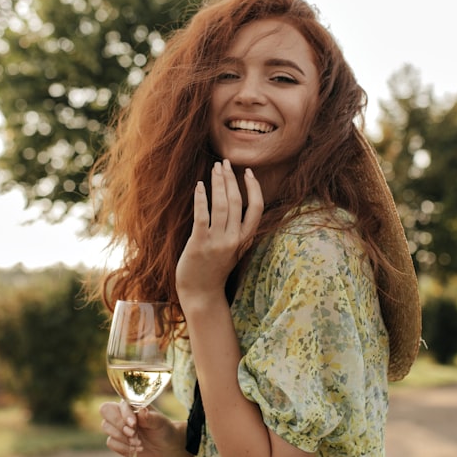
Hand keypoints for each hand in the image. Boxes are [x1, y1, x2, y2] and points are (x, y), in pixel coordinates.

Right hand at [99, 400, 187, 456]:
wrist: (165, 447)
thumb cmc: (163, 429)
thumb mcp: (160, 422)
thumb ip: (150, 417)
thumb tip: (142, 411)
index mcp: (131, 404)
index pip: (119, 403)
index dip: (124, 414)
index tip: (134, 424)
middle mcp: (121, 413)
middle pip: (105, 411)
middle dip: (118, 424)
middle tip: (133, 434)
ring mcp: (117, 428)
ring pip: (106, 427)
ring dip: (122, 437)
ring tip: (139, 443)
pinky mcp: (117, 442)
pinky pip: (111, 442)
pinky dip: (123, 447)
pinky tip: (136, 449)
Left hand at [176, 160, 263, 300]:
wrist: (201, 294)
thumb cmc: (215, 270)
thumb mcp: (233, 250)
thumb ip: (236, 231)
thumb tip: (233, 205)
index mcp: (244, 240)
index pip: (257, 209)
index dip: (254, 188)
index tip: (248, 172)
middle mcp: (233, 240)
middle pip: (237, 202)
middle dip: (231, 179)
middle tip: (225, 162)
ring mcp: (217, 242)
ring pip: (221, 205)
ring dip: (218, 183)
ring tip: (214, 169)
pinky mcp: (199, 245)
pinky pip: (202, 216)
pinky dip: (201, 199)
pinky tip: (199, 186)